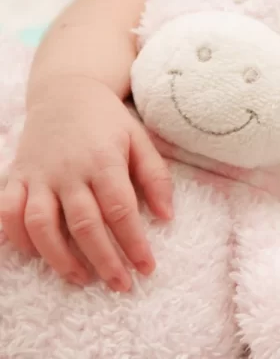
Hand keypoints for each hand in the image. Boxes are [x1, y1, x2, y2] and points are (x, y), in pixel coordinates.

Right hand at [0, 76, 172, 290]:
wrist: (66, 92)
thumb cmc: (108, 122)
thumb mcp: (140, 140)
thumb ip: (155, 177)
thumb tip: (167, 217)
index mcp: (104, 160)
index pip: (120, 210)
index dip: (134, 242)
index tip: (146, 268)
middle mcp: (69, 170)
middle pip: (84, 224)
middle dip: (105, 260)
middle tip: (122, 285)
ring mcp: (39, 175)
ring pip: (42, 225)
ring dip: (60, 258)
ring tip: (83, 279)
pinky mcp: (16, 177)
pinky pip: (8, 212)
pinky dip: (17, 238)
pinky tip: (37, 255)